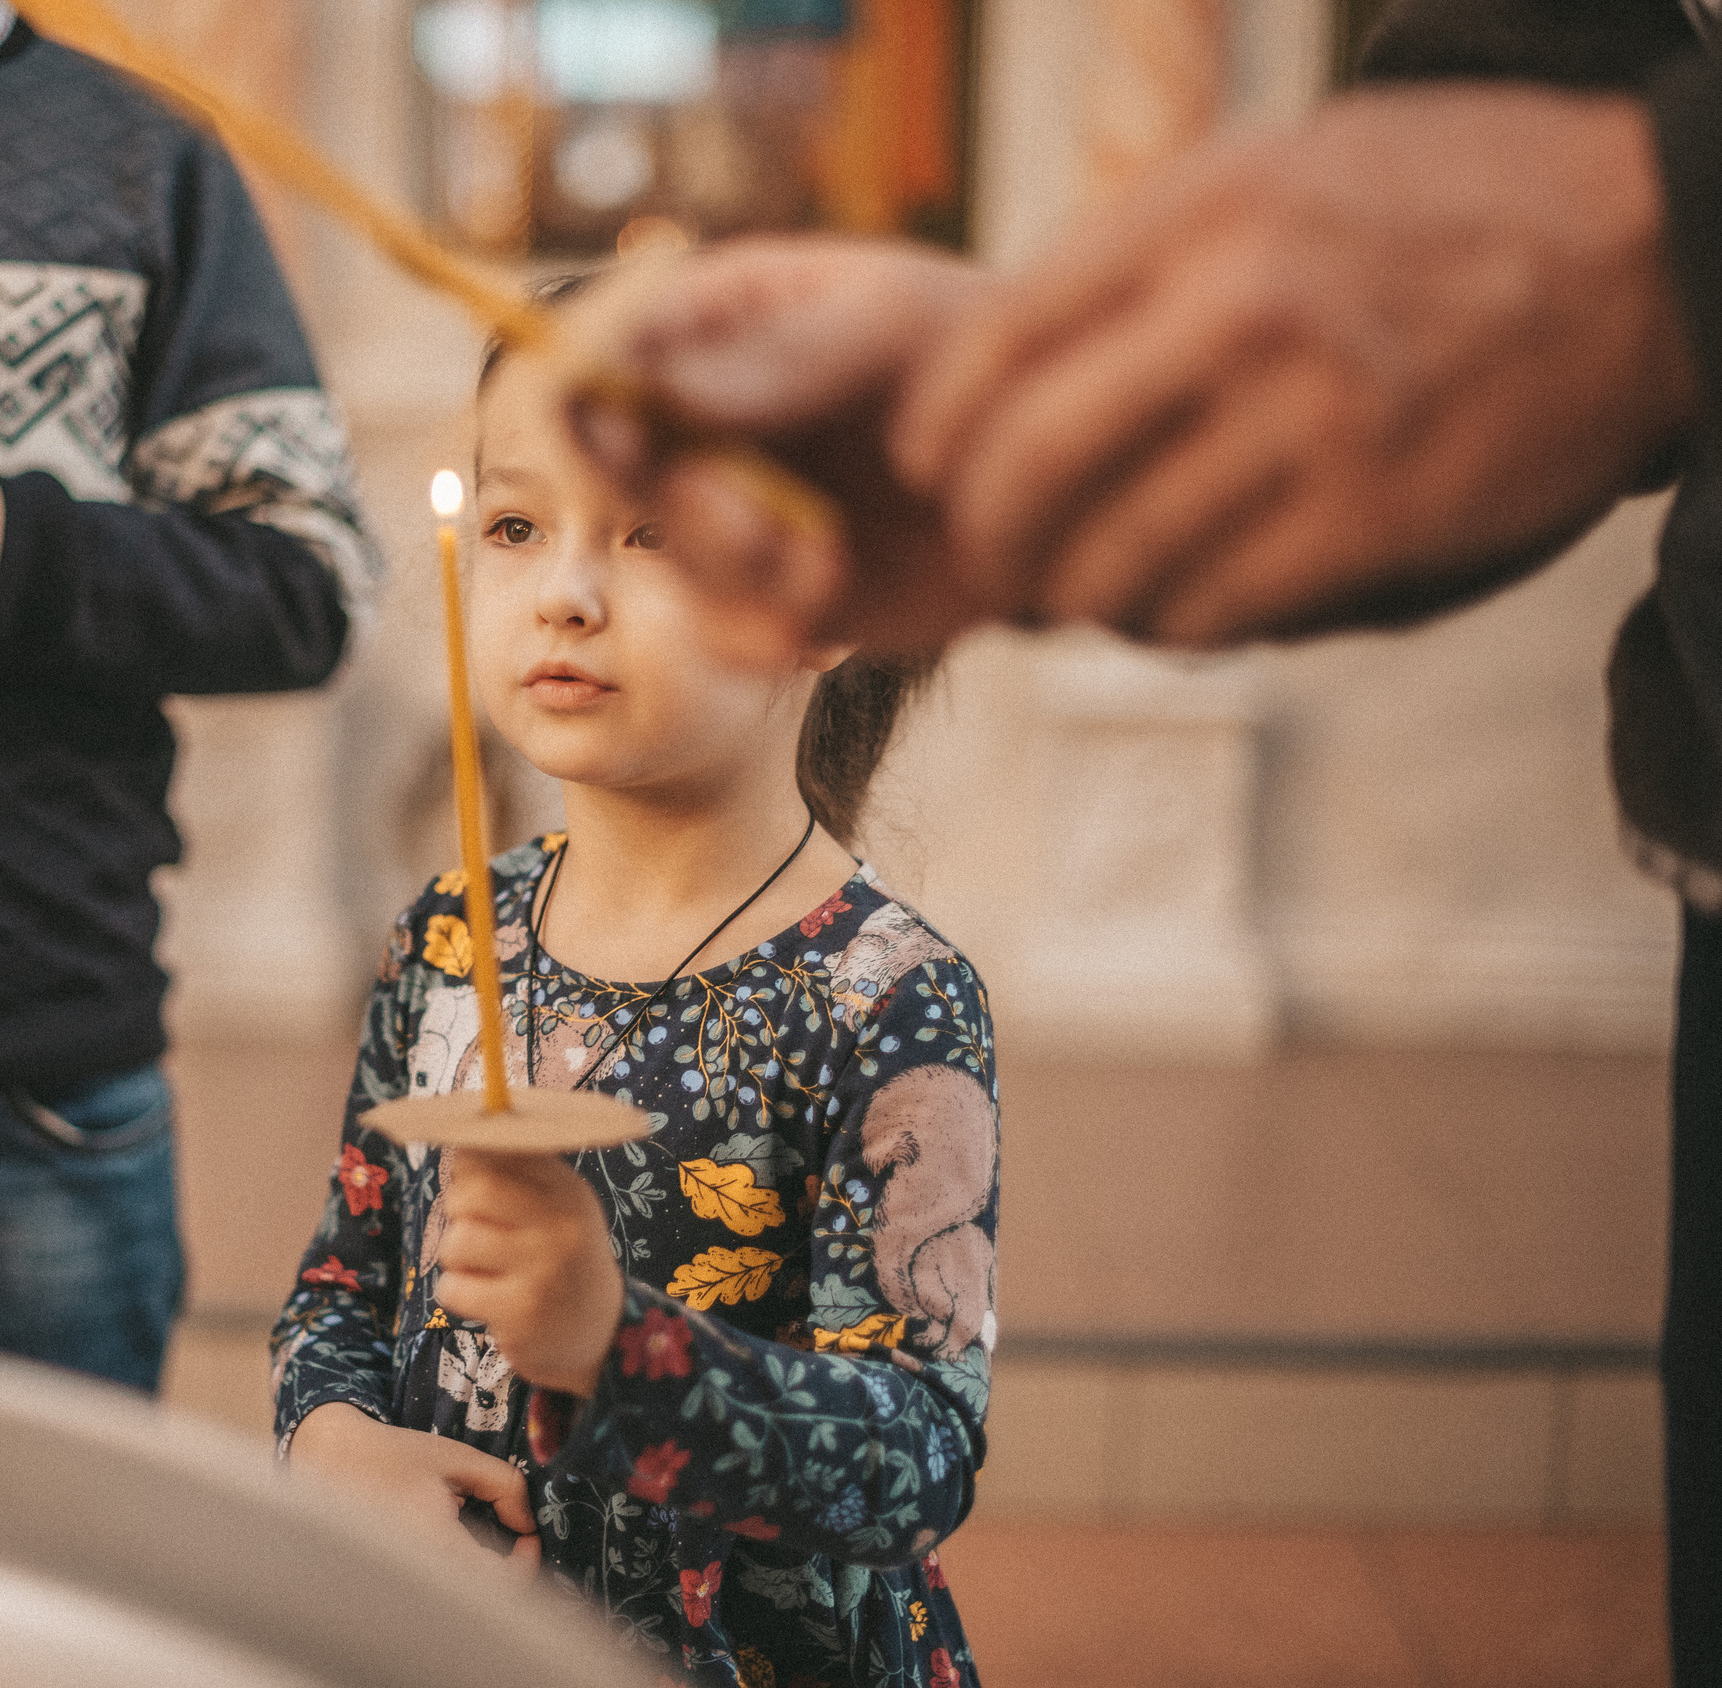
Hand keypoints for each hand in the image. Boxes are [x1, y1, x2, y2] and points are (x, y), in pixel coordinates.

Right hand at [287, 1402, 541, 1578]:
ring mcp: (399, 1586)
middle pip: (480, 1603)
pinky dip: (453, 1583)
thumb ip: (506, 1486)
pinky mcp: (388, 1587)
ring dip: (480, 1583)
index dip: (526, 1563)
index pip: (500, 1583)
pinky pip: (432, 1597)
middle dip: (508, 1575)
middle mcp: (416, 1576)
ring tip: (484, 1549)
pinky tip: (451, 1554)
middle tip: (515, 1545)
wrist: (330, 1459)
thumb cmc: (394, 1456)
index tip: (529, 1536)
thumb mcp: (458, 1459)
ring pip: (456, 1604)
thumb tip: (528, 1524)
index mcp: (437, 1545)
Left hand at [432, 1152, 621, 1397]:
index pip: (499, 1151)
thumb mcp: (556, 1206)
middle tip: (475, 1226)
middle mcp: (561, 1226)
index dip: (469, 1164)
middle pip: (473, 1192)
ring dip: (456, 1257)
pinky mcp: (520, 1313)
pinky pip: (452, 1287)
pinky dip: (457, 1291)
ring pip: (457, 1241)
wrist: (597, 1331)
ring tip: (484, 1266)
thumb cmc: (559, 1257)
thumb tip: (457, 1143)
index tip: (473, 1182)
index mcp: (567, 1190)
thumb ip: (514, 1172)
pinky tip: (486, 1297)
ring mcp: (542, 1271)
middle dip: (457, 1208)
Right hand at [557, 235, 994, 666]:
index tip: (638, 438)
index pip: (603, 350)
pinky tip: (820, 612)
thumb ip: (776, 359)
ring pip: (670, 557)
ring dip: (744, 572)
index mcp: (717, 321)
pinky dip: (761, 635)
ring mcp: (730, 507)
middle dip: (689, 507)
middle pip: (616, 465)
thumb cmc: (986, 361)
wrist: (1066, 478)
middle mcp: (702, 416)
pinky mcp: (767, 592)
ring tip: (828, 564)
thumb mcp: (891, 335)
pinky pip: (720, 632)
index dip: (598, 401)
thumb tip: (642, 381)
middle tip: (764, 527)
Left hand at [890, 85, 1699, 645]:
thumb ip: (1140, 252)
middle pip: (1026, 467)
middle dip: (988, 539)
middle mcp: (1242, 308)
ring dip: (1079, 600)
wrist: (1648, 233)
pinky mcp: (1377, 512)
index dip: (934, 430)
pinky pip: (1213, 608)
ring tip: (1090, 594)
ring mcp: (1313, 415)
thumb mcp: (1275, 169)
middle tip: (996, 564)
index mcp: (1197, 211)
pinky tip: (1180, 611)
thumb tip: (1001, 362)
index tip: (930, 468)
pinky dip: (1173, 627)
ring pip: (1112, 560)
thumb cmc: (1441, 199)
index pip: (991, 343)